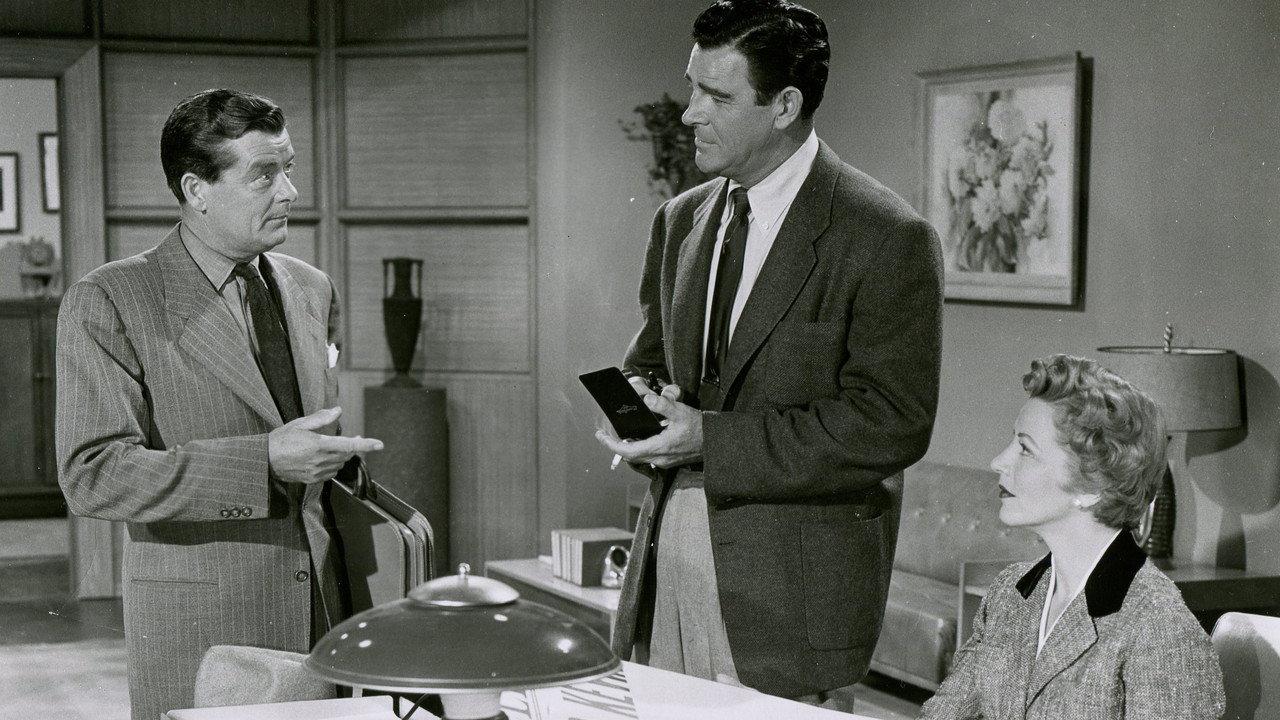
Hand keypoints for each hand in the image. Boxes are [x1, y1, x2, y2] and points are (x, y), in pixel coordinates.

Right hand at [268, 407, 383, 484]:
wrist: (263, 460)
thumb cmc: (281, 439)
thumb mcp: (299, 424)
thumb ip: (321, 418)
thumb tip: (338, 411)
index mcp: (318, 445)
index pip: (348, 445)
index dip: (366, 445)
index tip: (379, 444)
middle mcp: (320, 460)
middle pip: (346, 455)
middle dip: (352, 447)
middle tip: (353, 438)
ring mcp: (316, 472)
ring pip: (339, 465)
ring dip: (342, 457)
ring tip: (333, 448)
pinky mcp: (311, 480)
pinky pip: (330, 473)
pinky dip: (332, 466)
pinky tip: (324, 459)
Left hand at [595, 384, 702, 468]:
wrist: (715, 442)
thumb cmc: (699, 428)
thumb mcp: (680, 412)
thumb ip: (662, 405)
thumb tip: (646, 399)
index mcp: (659, 447)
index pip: (628, 450)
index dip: (611, 444)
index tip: (600, 436)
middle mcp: (659, 458)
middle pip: (630, 455)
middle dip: (616, 444)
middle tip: (605, 434)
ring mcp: (663, 461)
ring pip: (638, 456)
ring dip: (627, 446)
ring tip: (619, 434)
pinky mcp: (668, 460)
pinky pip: (647, 456)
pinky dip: (639, 447)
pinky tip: (639, 436)